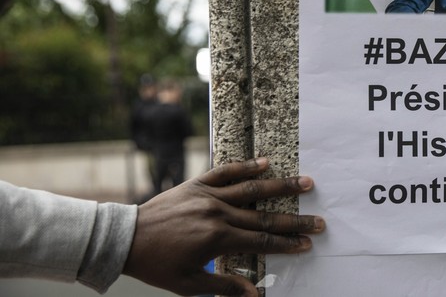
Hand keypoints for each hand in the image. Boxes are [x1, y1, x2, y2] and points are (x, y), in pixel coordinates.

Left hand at [122, 158, 324, 296]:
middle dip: (295, 220)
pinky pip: (226, 172)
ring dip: (281, 186)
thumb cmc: (157, 265)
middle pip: (265, 217)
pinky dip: (246, 167)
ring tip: (306, 183)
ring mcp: (208, 196)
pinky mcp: (197, 184)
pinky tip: (266, 162)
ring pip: (252, 190)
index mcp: (218, 238)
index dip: (287, 243)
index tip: (307, 243)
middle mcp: (218, 213)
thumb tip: (257, 294)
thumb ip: (225, 286)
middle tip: (319, 221)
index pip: (262, 240)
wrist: (126, 239)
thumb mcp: (189, 284)